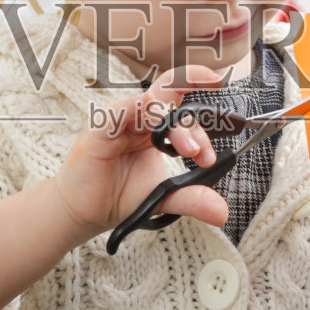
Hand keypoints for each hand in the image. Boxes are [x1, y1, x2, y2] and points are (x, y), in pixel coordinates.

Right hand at [52, 66, 228, 236]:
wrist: (86, 212)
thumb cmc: (120, 194)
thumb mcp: (164, 195)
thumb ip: (192, 197)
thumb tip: (221, 211)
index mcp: (156, 126)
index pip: (182, 103)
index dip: (203, 106)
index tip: (223, 108)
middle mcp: (139, 117)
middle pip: (172, 97)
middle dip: (194, 126)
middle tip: (204, 156)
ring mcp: (120, 119)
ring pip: (153, 101)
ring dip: (175, 124)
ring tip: (189, 151)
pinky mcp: (101, 128)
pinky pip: (122, 109)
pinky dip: (142, 111)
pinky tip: (156, 123)